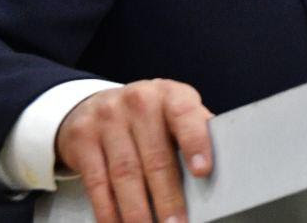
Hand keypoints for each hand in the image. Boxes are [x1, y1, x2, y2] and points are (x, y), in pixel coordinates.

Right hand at [55, 79, 212, 222]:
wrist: (96, 105)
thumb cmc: (149, 116)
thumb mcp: (173, 111)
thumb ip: (195, 131)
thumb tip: (225, 164)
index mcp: (170, 94)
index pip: (185, 116)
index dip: (196, 143)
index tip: (203, 172)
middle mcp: (138, 102)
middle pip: (155, 156)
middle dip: (168, 197)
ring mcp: (107, 119)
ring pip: (125, 174)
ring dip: (138, 210)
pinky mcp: (81, 139)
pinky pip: (97, 183)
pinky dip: (109, 211)